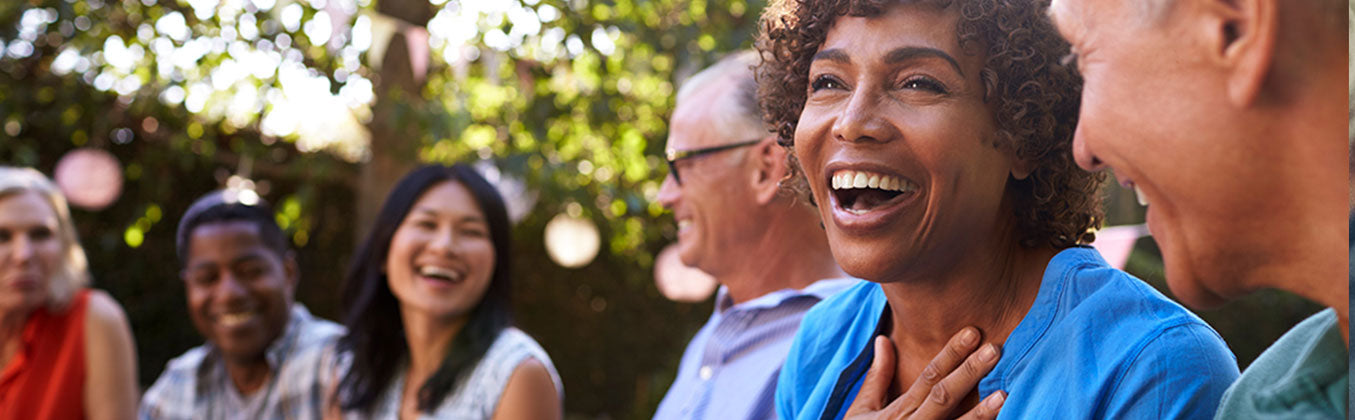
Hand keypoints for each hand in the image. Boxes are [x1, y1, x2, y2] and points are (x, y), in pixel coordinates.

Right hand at [844, 327, 1005, 419]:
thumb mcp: (862, 410)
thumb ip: (877, 377)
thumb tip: (883, 339)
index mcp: (897, 413)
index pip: (928, 378)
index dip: (950, 355)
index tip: (972, 333)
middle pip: (945, 396)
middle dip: (970, 372)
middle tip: (995, 349)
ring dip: (981, 413)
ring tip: (1003, 394)